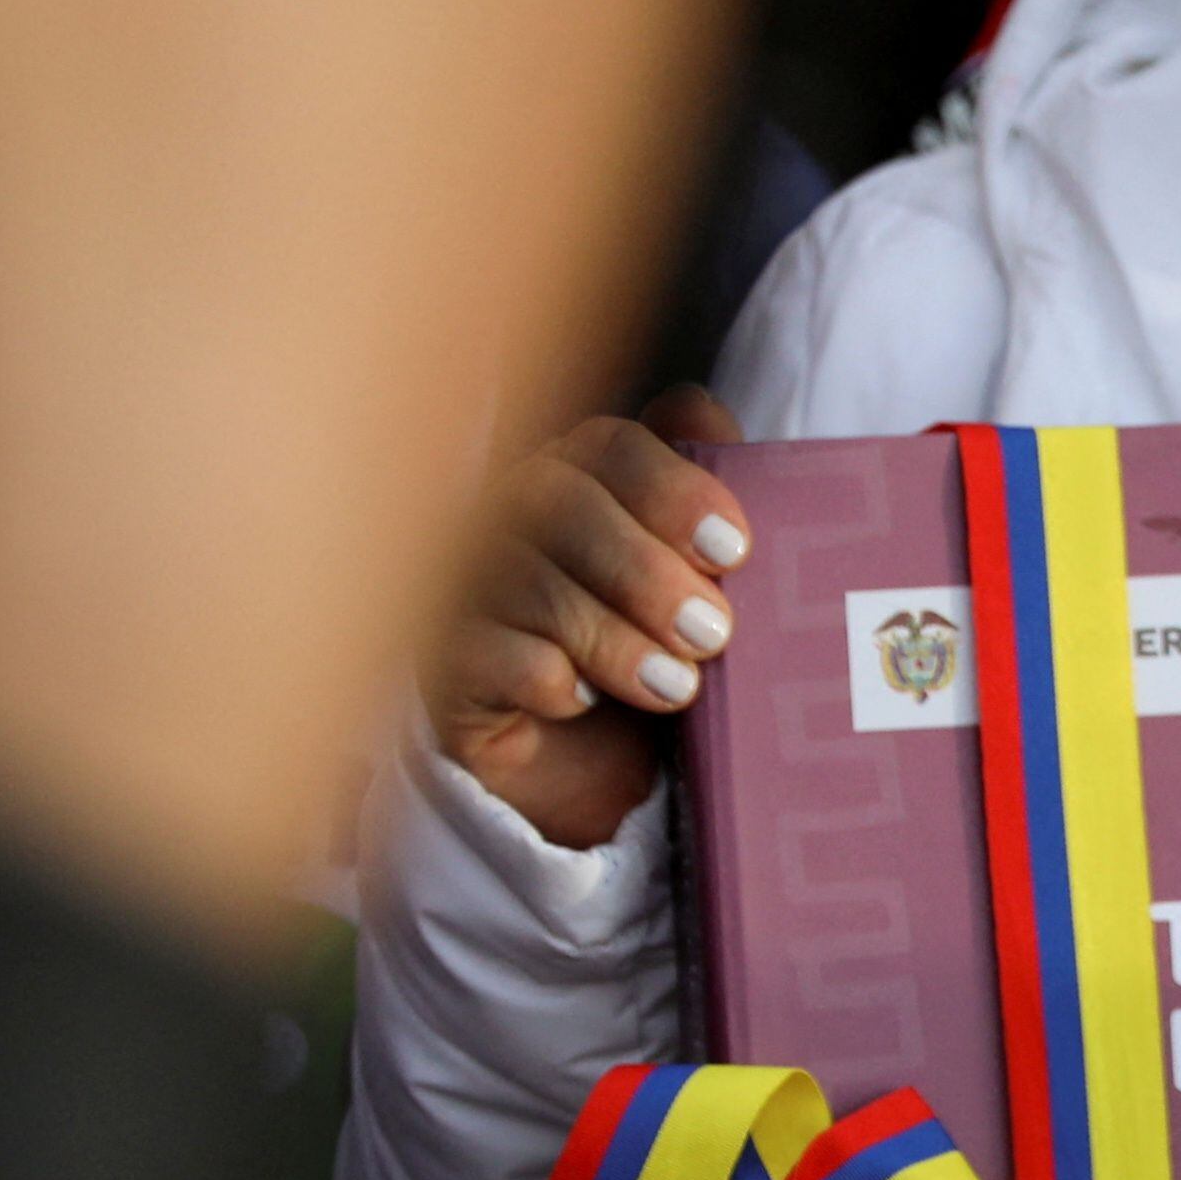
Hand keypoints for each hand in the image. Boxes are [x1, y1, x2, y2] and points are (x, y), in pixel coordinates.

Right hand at [429, 386, 751, 847]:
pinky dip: (545, 676)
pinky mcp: (445, 662)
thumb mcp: (708, 584)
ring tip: (679, 686)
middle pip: (561, 505)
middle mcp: (510, 515)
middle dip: (647, 572)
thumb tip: (701, 411)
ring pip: (526, 582)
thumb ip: (709, 501)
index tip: (736, 551)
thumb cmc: (667, 651)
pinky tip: (588, 701)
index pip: (611, 445)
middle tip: (715, 633)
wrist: (611, 768)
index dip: (675, 489)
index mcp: (580, 473)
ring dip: (612, 637)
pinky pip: (481, 653)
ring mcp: (466, 584)